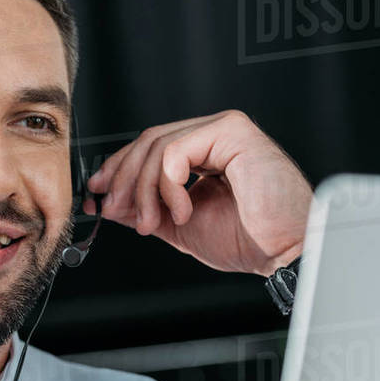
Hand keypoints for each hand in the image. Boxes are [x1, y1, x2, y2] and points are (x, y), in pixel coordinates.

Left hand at [85, 110, 312, 275]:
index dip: (119, 168)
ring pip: (157, 145)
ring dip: (143, 189)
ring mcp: (223, 129)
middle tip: (112, 208)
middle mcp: (213, 135)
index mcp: (204, 153)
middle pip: (148, 141)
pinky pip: (175, 151)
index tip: (97, 192)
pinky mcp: (232, 131)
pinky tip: (182, 210)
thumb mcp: (179, 225)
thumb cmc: (248, 239)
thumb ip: (146, 209)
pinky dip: (168, 186)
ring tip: (152, 222)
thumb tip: (108, 202)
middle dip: (123, 178)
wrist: (282, 251)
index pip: (150, 148)